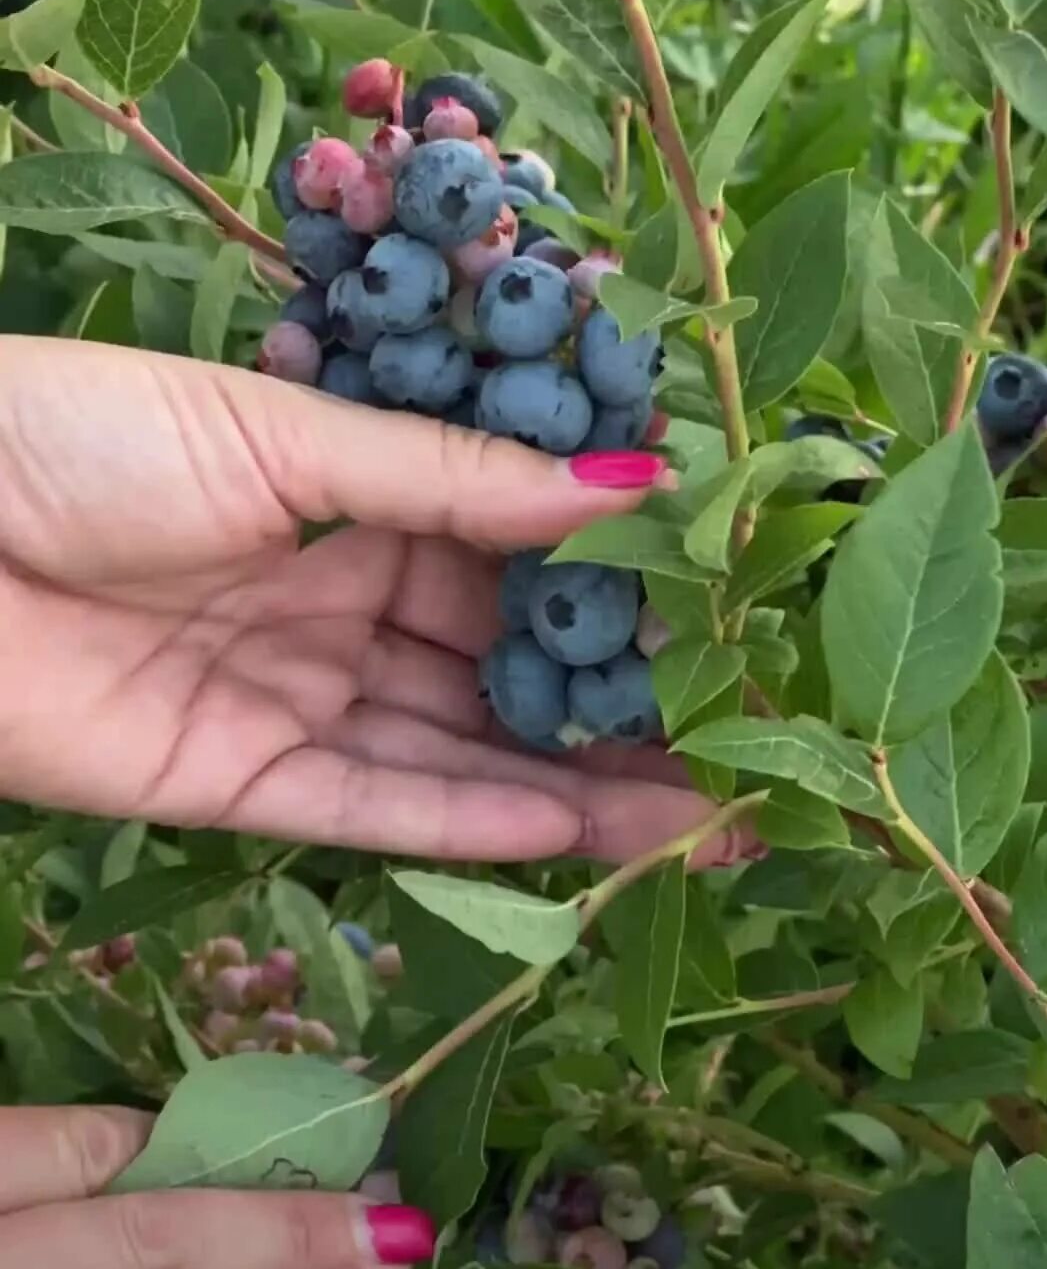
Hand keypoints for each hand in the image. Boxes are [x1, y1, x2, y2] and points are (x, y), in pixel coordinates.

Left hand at [0, 338, 753, 864]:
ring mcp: (287, 696)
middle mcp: (330, 600)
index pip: (507, 544)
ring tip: (706, 811)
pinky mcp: (235, 785)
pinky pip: (372, 810)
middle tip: (749, 736)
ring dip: (572, 785)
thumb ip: (453, 480)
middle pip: (495, 661)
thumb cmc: (76, 438)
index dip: (609, 579)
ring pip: (453, 750)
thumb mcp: (283, 437)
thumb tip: (636, 475)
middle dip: (614, 701)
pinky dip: (467, 824)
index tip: (723, 606)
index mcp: (343, 492)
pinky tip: (571, 831)